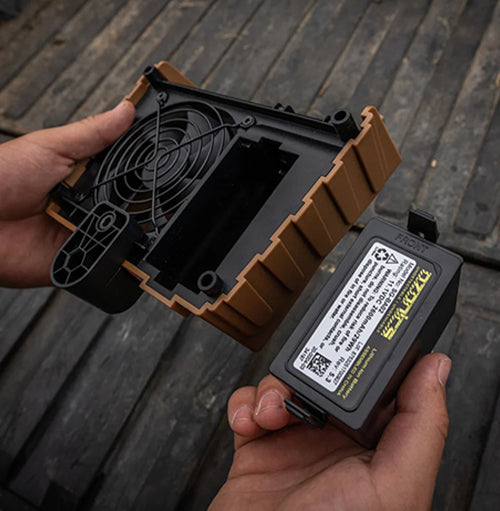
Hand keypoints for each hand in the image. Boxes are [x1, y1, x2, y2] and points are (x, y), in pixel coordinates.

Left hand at [0, 101, 134, 286]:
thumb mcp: (51, 147)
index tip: (165, 162)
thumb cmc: (0, 178)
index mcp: (83, 178)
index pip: (123, 174)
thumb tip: (126, 110)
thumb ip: (93, 133)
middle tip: (148, 196)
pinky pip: (107, 263)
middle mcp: (86, 207)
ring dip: (126, 230)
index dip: (142, 170)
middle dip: (140, 204)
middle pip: (128, 207)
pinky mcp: (79, 262)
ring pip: (122, 235)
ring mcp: (84, 235)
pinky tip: (113, 244)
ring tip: (117, 219)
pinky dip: (114, 257)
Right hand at [210, 353, 450, 510]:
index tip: (361, 339)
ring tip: (270, 413)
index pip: (378, 390)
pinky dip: (244, 404)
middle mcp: (334, 443)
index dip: (370, 363)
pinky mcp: (258, 447)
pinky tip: (249, 421)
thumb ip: (420, 426)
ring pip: (285, 387)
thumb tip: (437, 369)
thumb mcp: (391, 485)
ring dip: (272, 389)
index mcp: (374, 448)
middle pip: (324, 381)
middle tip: (304, 380)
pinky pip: (249, 406)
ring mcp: (293, 443)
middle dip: (309, 374)